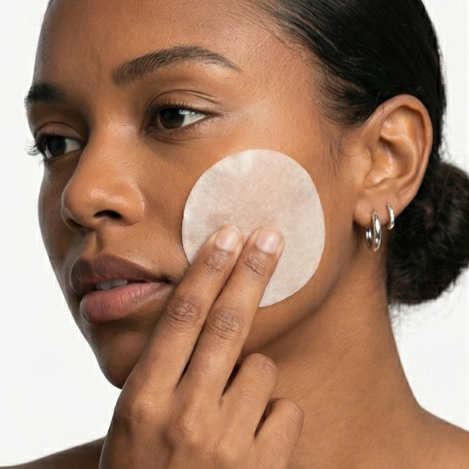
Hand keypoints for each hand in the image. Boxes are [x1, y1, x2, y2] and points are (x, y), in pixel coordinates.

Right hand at [99, 226, 303, 467]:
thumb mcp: (134, 421)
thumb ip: (162, 372)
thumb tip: (196, 316)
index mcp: (144, 398)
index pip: (181, 316)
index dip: (207, 270)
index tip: (226, 236)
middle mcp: (184, 414)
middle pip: (227, 324)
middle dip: (250, 272)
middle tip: (270, 237)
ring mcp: (225, 442)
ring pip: (262, 369)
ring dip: (253, 377)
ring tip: (232, 410)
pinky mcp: (263, 466)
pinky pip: (285, 408)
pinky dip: (274, 414)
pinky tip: (253, 440)